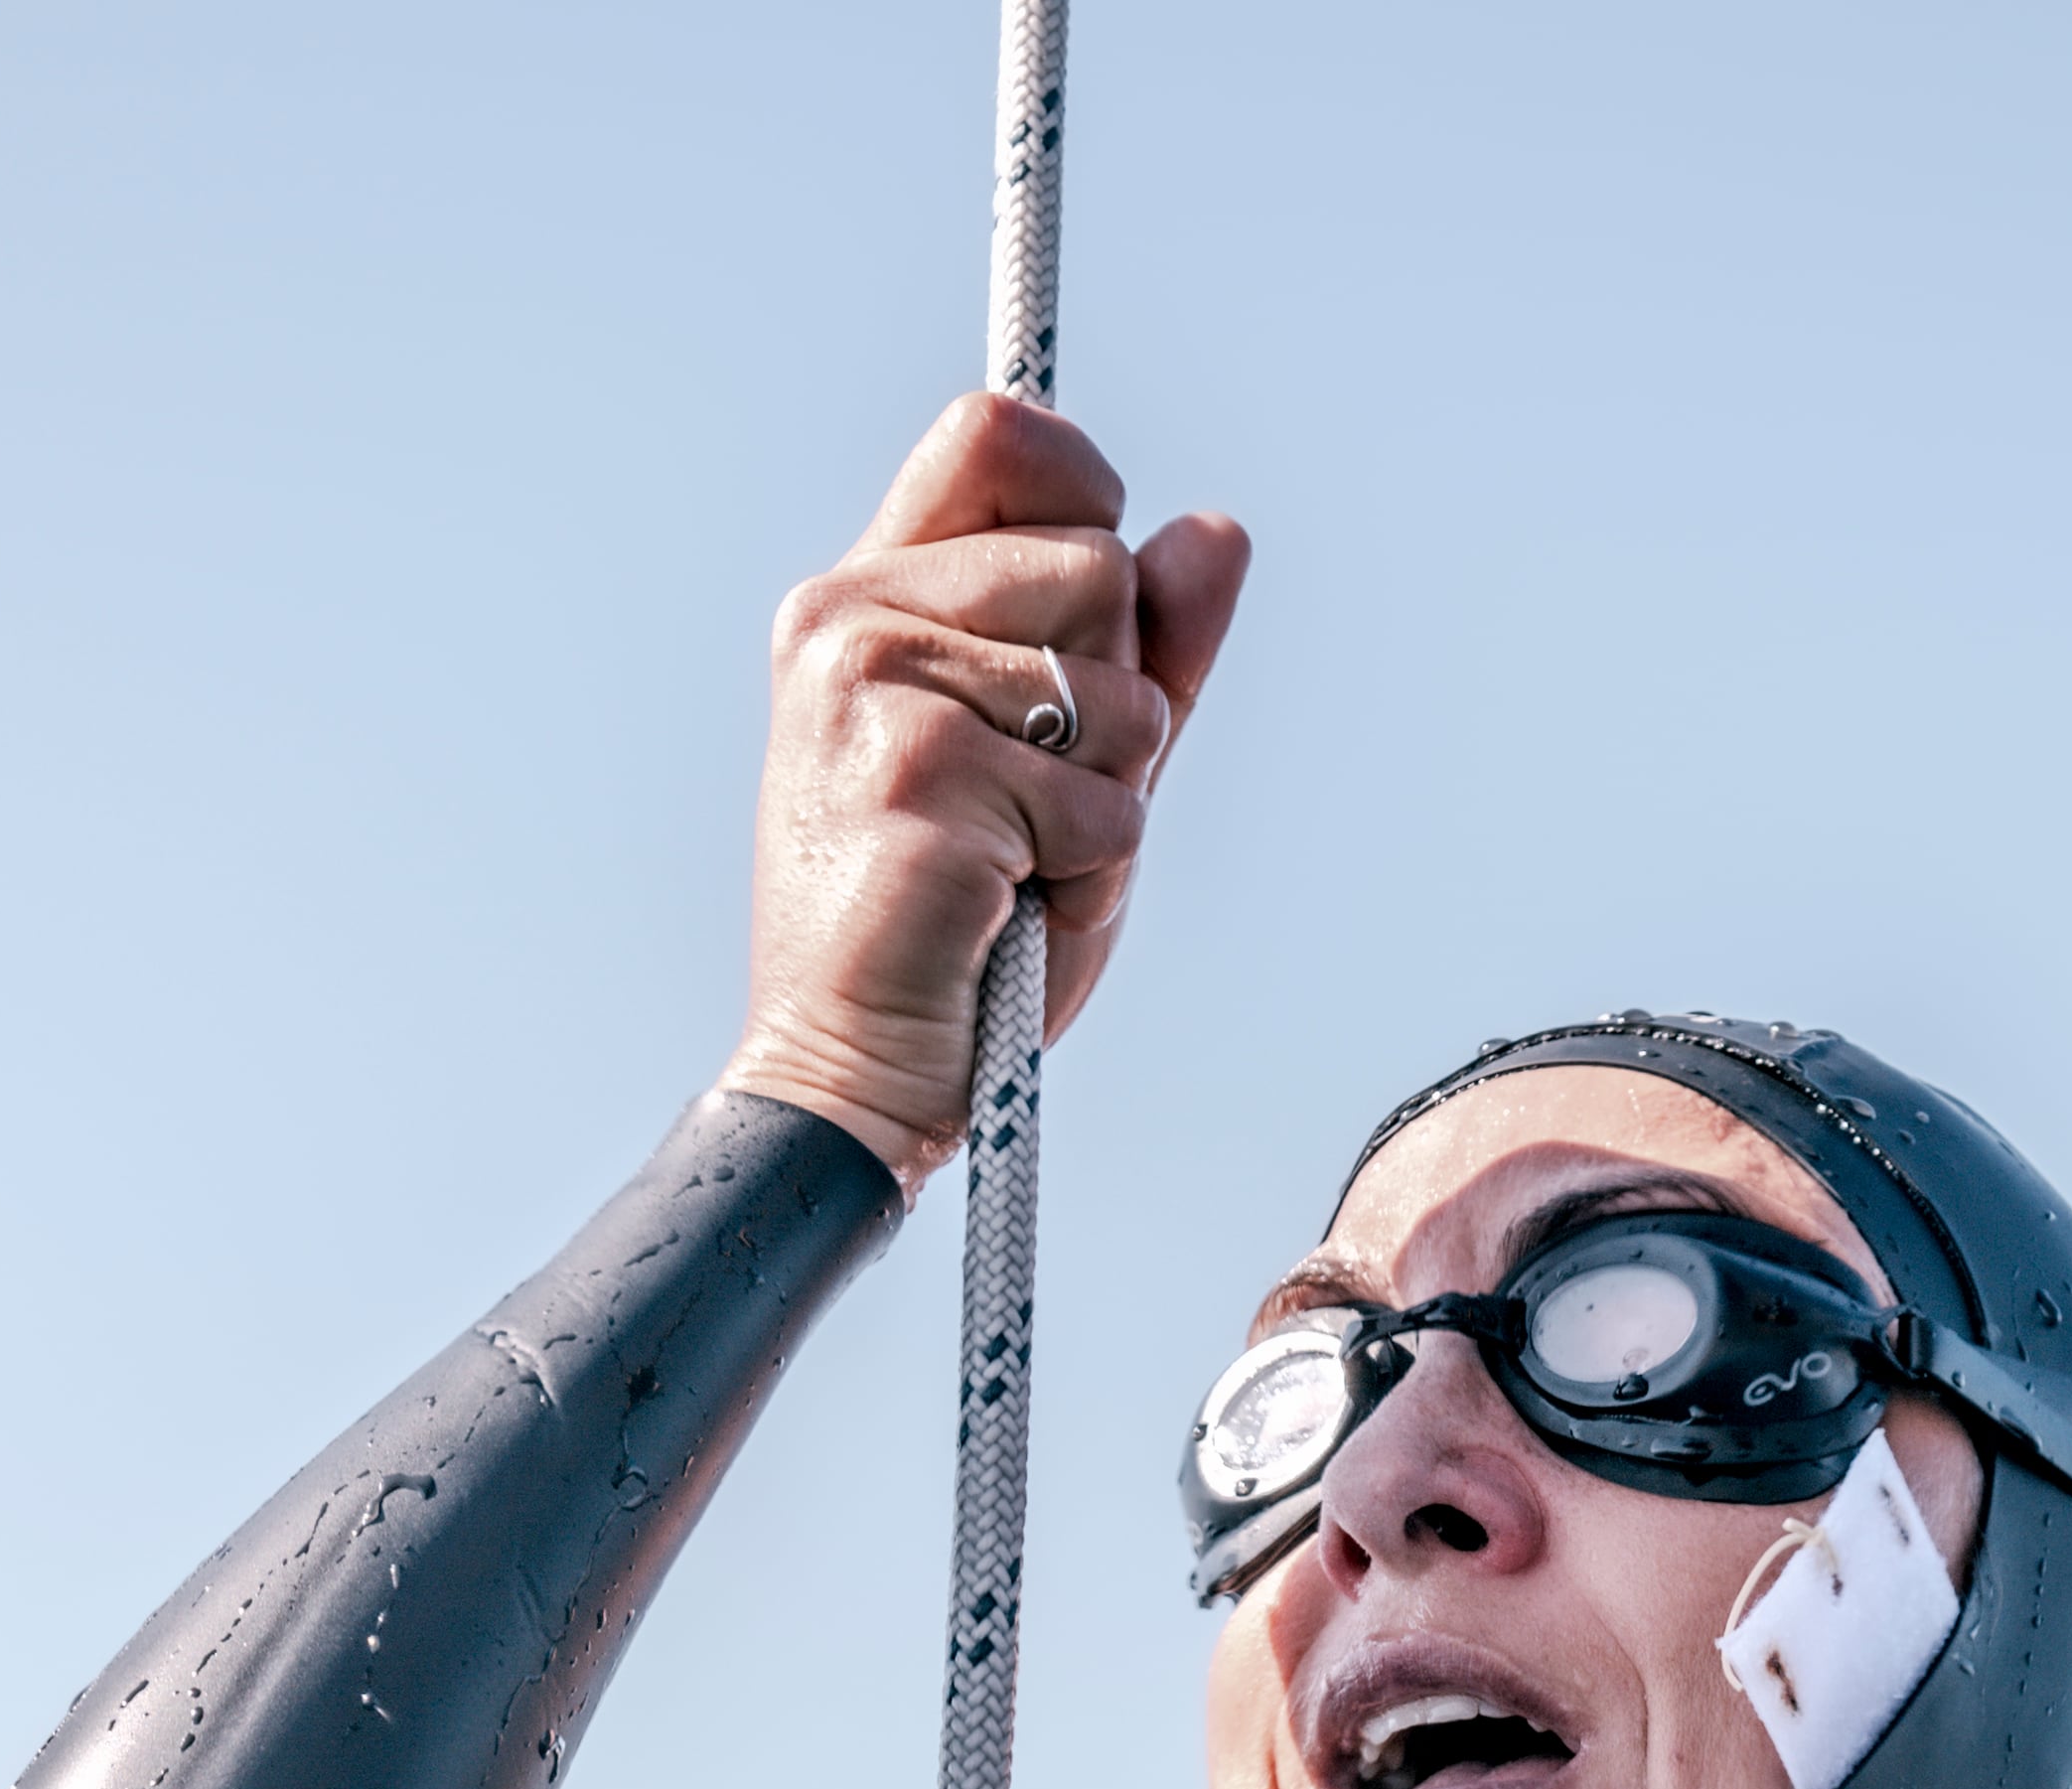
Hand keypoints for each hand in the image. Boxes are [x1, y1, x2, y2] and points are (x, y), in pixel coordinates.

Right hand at [722, 394, 1253, 1181]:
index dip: (1084, 490)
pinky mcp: (921, 775)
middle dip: (1115, 701)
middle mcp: (853, 620)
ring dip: (1109, 800)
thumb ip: (1143, 648)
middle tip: (1029, 804)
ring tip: (1020, 864)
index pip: (1001, 432)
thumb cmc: (961, 929)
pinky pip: (1107, 798)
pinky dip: (1092, 876)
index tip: (1093, 605)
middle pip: (1098, 566)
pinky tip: (1011, 910)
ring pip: (1119, 689)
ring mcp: (877, 691)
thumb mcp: (1068, 765)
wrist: (855, 1073)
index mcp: (869, 596)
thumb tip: (1217, 533)